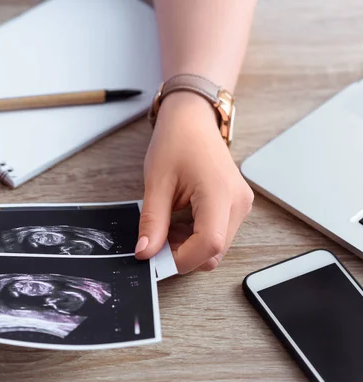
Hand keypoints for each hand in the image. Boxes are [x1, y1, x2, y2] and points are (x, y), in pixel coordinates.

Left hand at [135, 91, 253, 272]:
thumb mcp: (157, 182)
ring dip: (188, 247)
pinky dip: (196, 237)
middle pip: (214, 252)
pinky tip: (178, 222)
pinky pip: (218, 234)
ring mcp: (240, 205)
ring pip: (216, 247)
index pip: (208, 245)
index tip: (155, 258)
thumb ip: (153, 221)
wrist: (192, 118)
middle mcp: (238, 203)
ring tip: (166, 226)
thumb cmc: (177, 141)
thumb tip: (145, 252)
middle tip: (156, 240)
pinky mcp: (236, 205)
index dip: (181, 259)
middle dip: (183, 255)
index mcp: (221, 194)